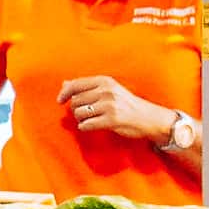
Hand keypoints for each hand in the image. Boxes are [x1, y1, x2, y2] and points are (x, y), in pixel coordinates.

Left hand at [57, 75, 171, 143]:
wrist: (148, 117)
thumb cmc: (126, 104)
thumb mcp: (109, 89)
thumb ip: (86, 86)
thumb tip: (64, 84)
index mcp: (105, 81)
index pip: (75, 85)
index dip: (64, 93)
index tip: (60, 101)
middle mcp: (106, 91)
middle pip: (75, 101)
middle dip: (76, 110)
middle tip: (85, 114)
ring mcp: (109, 105)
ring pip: (79, 113)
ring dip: (80, 119)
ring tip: (90, 120)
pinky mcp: (111, 120)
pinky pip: (86, 125)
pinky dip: (85, 127)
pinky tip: (92, 126)